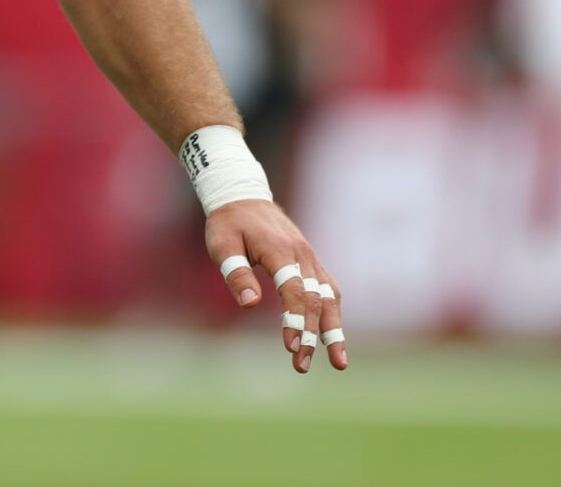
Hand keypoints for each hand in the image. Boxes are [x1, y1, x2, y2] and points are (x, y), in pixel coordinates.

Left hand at [206, 199, 346, 373]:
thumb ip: (236, 272)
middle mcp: (302, 254)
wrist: (243, 196)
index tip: (291, 347)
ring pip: (330, 297)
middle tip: (301, 365)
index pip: (294, 291)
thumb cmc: (229, 223)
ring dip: (333, 331)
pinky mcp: (311, 262)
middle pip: (314, 300)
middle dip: (311, 336)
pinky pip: (329, 290)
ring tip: (338, 363)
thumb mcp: (222, 245)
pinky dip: (333, 314)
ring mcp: (310, 258)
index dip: (295, 320)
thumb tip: (250, 303)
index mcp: (279, 250)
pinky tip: (333, 338)